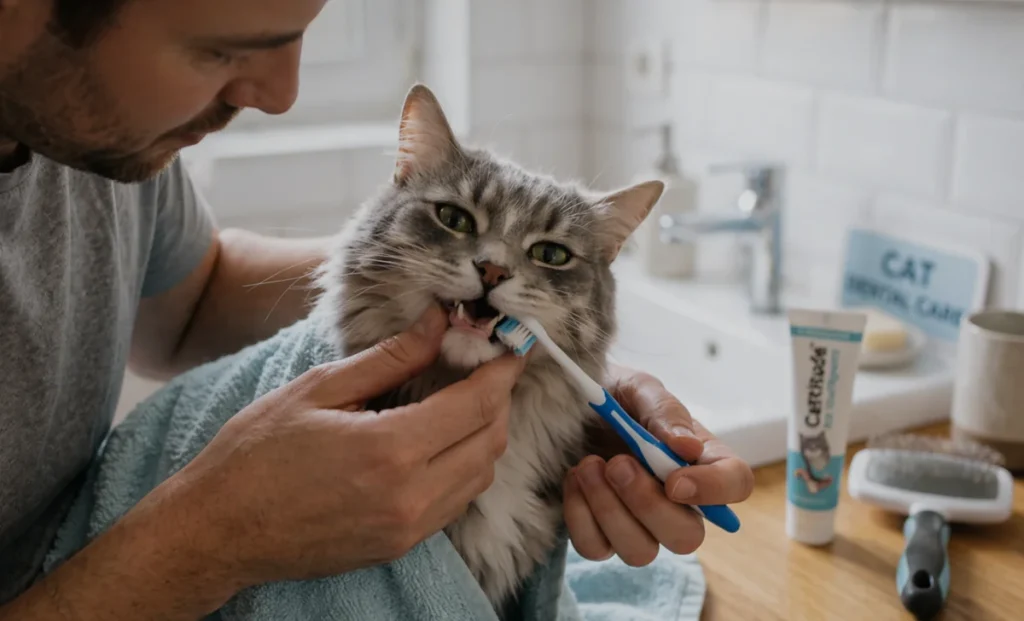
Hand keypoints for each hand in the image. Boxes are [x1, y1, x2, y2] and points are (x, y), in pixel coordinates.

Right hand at [170, 304, 526, 586]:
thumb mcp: (320, 388)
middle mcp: (410, 496)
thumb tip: (438, 322)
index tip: (514, 347)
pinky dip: (464, 468)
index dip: (503, 372)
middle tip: (487, 369)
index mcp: (390, 450)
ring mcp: (408, 528)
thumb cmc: (256, 453)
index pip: (477, 405)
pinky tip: (440, 442)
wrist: (218, 530)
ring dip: (485, 435)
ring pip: (480, 476)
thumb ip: (390, 357)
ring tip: (464, 401)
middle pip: (490, 442)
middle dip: (498, 401)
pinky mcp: (400, 546)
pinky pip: (456, 502)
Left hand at [563, 364, 753, 565]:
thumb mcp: (639, 388)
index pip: (735, 485)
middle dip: (649, 505)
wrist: (566, 407)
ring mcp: (639, 525)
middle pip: (687, 537)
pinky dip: (579, 514)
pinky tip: (574, 477)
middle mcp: (678, 502)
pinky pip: (595, 548)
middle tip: (617, 464)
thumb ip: (664, 412)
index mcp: (702, 460)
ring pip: (640, 552)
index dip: (713, 491)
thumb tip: (687, 448)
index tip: (674, 480)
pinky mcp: (600, 535)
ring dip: (609, 509)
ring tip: (587, 465)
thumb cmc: (614, 396)